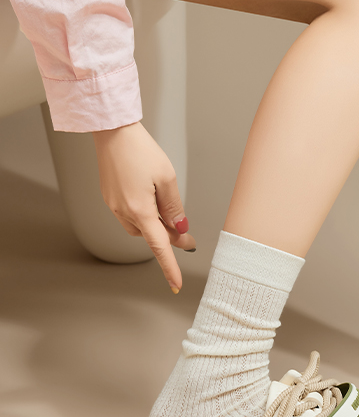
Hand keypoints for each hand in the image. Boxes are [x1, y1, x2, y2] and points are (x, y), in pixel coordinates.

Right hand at [93, 122, 195, 292]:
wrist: (112, 132)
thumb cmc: (140, 151)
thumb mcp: (167, 178)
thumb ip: (174, 207)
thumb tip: (180, 229)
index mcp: (140, 210)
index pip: (159, 246)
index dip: (169, 267)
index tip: (176, 284)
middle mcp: (124, 211)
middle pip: (153, 236)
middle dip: (172, 238)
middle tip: (191, 238)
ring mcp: (114, 206)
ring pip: (142, 227)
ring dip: (158, 226)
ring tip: (170, 212)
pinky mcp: (110, 198)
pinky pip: (132, 216)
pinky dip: (146, 215)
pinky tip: (153, 202)